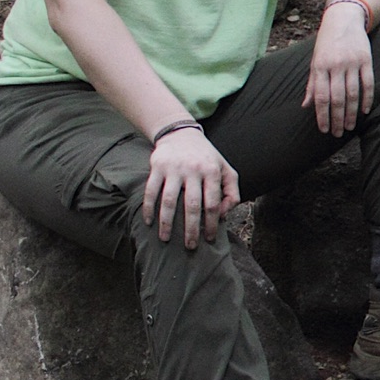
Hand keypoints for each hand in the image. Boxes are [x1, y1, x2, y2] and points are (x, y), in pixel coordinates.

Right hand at [143, 125, 239, 249]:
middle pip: (192, 205)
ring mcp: (174, 169)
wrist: (181, 133)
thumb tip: (224, 215)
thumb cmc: (206, 157)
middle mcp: (193, 170)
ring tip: (165, 239)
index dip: (212, 223)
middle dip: (191, 229)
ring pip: (169, 201)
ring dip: (166, 223)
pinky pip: (150, 191)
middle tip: (190, 246)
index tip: (209, 239)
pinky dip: (148, 208)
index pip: (214, 203)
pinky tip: (149, 222)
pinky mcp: (157, 167)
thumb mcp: (226, 169)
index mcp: (212, 172)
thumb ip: (231, 191)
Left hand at [302, 1, 374, 135]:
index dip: (322, 115)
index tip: (324, 129)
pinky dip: (367, 98)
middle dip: (337, 118)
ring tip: (351, 126)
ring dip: (352, 113)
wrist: (344, 19)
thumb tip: (306, 105)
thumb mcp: (315, 61)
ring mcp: (352, 62)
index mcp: (320, 66)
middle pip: (337, 98)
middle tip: (338, 133)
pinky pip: (368, 83)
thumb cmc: (326, 43)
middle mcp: (336, 65)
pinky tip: (365, 110)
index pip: (321, 96)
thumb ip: (312, 83)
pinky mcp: (367, 60)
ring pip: (353, 93)